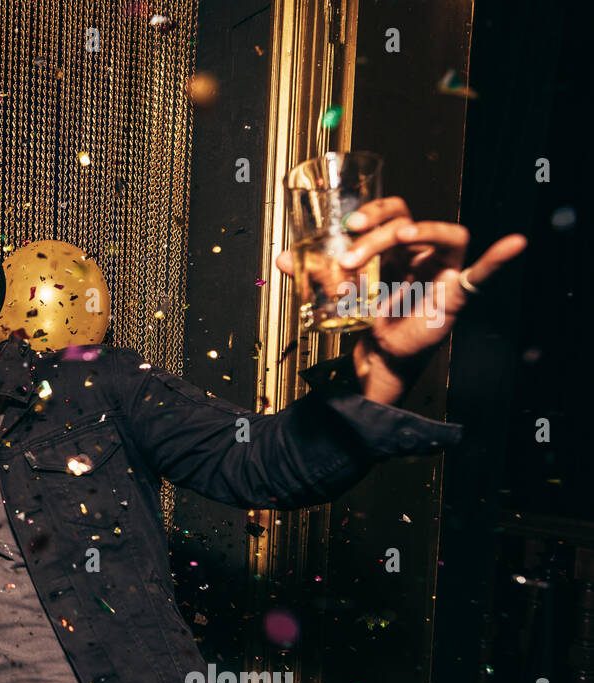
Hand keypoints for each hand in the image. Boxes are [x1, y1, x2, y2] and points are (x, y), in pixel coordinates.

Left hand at [276, 196, 526, 400]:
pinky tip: (514, 244)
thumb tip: (281, 258)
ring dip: (420, 231)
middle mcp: (423, 254)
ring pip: (444, 234)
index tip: (349, 224)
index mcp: (397, 249)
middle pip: (411, 222)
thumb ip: (314, 273)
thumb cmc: (367, 320)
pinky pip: (483, 273)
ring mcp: (443, 271)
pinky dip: (499, 258)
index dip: (374, 211)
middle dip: (380, 232)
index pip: (393, 212)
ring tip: (397, 238)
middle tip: (352, 255)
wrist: (378, 360)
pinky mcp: (456, 295)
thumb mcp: (338, 292)